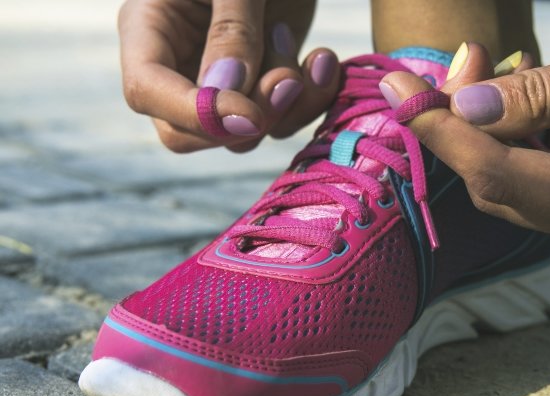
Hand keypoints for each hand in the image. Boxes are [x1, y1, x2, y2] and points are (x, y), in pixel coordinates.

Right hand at [118, 0, 340, 152]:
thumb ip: (231, 29)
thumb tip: (225, 93)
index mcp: (150, 27)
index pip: (146, 91)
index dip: (196, 113)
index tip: (250, 115)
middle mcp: (178, 64)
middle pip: (187, 132)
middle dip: (243, 120)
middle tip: (288, 80)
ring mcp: (220, 82)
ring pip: (239, 136)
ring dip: (284, 108)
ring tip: (314, 57)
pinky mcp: (260, 87)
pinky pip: (278, 122)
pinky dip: (308, 103)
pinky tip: (323, 63)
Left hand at [382, 9, 549, 255]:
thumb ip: (545, 91)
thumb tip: (462, 107)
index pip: (503, 177)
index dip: (444, 135)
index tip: (400, 92)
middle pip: (500, 188)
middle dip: (456, 130)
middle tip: (431, 75)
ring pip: (512, 184)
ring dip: (481, 130)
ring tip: (477, 69)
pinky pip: (536, 177)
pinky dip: (511, 137)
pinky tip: (510, 96)